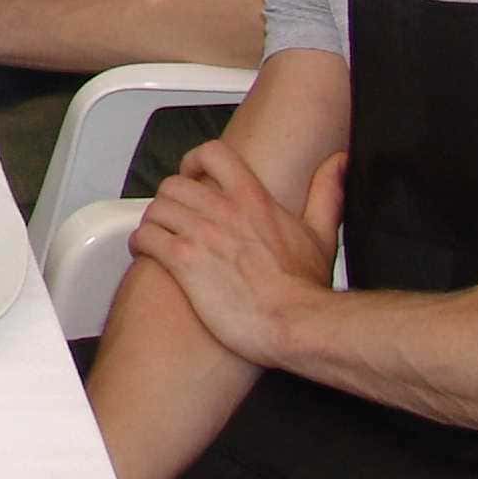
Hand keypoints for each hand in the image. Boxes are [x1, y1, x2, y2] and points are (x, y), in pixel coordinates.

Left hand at [128, 142, 344, 369]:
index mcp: (252, 199)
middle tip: (173, 217)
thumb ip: (327, 192)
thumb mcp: (323, 233)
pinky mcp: (183, 261)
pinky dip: (140, 243)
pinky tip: (148, 254)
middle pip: (173, 184)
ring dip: (153, 222)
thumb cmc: (306, 290)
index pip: (213, 154)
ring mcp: (200, 234)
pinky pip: (145, 237)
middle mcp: (222, 210)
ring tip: (158, 236)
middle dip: (169, 200)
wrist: (295, 324)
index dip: (194, 161)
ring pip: (155, 209)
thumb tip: (337, 163)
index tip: (193, 175)